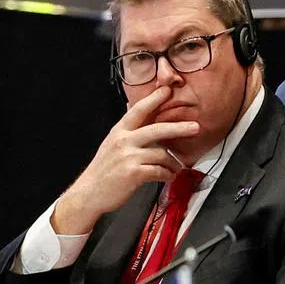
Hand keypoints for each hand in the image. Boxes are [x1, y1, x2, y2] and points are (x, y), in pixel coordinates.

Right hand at [53, 86, 199, 233]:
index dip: (154, 99)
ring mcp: (128, 157)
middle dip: (179, 128)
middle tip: (195, 127)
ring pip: (161, 154)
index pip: (138, 110)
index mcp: (119, 131)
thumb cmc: (103, 170)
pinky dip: (166, 174)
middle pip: (156, 129)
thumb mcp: (111, 143)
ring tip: (176, 167)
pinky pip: (159, 171)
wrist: (90, 193)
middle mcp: (123, 141)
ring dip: (173, 162)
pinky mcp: (133, 173)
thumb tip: (131, 108)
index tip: (167, 90)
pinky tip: (167, 176)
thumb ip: (125, 128)